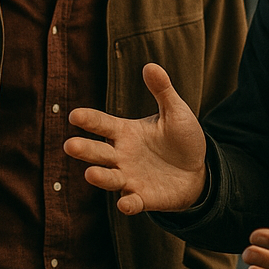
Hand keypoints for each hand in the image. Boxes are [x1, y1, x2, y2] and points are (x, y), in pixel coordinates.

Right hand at [64, 63, 206, 214]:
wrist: (199, 170)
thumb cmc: (182, 138)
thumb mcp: (175, 111)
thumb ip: (162, 91)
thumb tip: (150, 65)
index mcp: (126, 132)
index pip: (102, 124)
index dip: (89, 120)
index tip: (75, 115)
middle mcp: (122, 156)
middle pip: (99, 152)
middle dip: (84, 150)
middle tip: (70, 146)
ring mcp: (131, 178)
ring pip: (110, 178)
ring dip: (101, 177)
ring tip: (91, 174)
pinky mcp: (144, 198)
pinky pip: (132, 202)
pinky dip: (128, 204)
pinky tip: (126, 204)